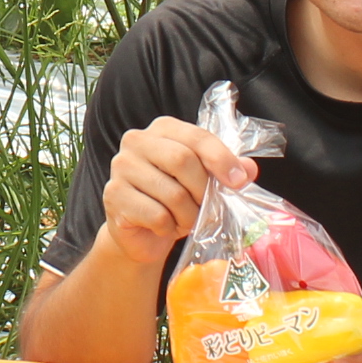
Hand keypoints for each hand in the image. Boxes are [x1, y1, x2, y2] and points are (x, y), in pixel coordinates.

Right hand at [98, 115, 255, 271]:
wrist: (142, 233)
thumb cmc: (174, 201)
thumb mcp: (204, 183)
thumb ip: (225, 171)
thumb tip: (248, 169)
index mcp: (163, 129)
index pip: (196, 137)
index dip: (221, 159)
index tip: (238, 181)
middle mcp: (137, 141)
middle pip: (182, 160)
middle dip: (203, 190)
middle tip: (209, 207)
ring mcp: (121, 167)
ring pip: (172, 193)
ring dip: (189, 215)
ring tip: (186, 220)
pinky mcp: (114, 196)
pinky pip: (157, 215)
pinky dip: (170, 228)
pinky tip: (166, 227)